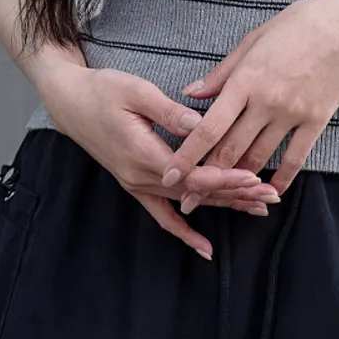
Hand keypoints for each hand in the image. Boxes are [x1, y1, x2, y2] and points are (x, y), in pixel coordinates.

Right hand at [37, 64, 282, 258]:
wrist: (69, 102)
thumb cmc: (102, 90)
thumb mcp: (136, 91)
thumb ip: (169, 111)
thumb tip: (200, 125)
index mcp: (143, 153)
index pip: (192, 175)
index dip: (225, 178)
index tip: (254, 178)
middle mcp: (140, 176)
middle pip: (196, 193)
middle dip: (236, 195)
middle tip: (269, 197)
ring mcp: (136, 183)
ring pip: (186, 203)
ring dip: (221, 206)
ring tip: (256, 209)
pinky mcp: (134, 183)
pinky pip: (161, 215)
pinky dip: (183, 232)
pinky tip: (204, 247)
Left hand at [158, 0, 338, 197]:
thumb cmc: (298, 23)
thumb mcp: (254, 40)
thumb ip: (222, 72)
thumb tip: (191, 93)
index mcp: (245, 79)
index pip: (208, 127)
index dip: (187, 156)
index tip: (170, 175)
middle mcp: (265, 101)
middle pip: (229, 149)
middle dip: (206, 178)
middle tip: (190, 198)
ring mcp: (292, 113)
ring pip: (258, 157)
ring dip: (238, 179)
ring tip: (222, 195)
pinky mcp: (317, 120)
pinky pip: (295, 158)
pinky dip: (281, 178)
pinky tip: (270, 190)